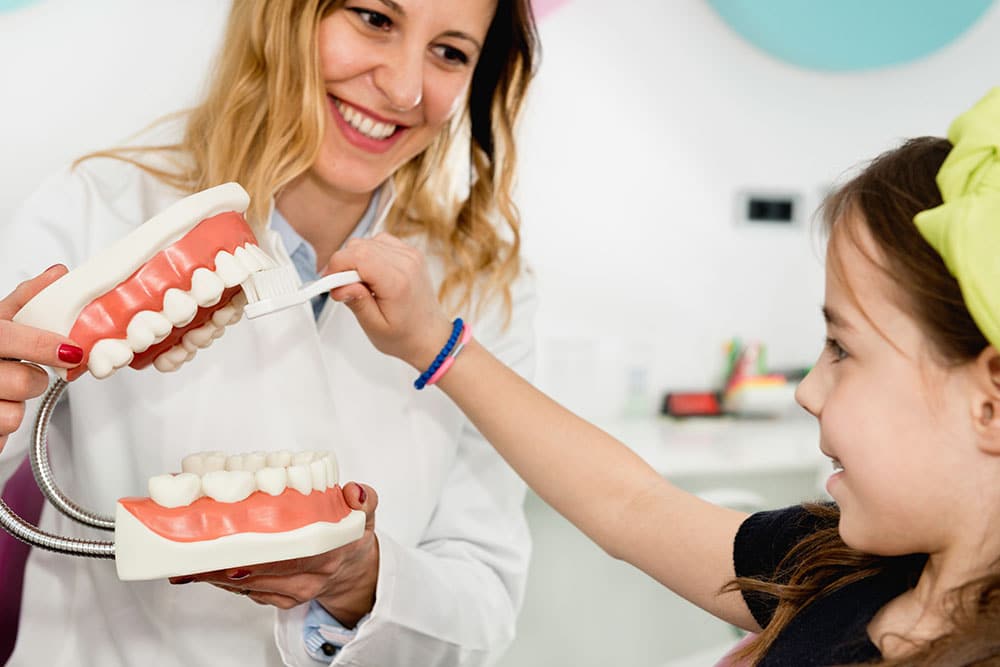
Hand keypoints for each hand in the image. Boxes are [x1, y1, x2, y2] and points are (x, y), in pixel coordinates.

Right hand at [0, 265, 83, 451]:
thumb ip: (26, 300)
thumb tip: (59, 274)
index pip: (7, 338)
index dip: (41, 346)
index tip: (71, 351)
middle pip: (24, 381)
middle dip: (35, 378)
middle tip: (28, 370)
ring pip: (15, 412)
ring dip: (19, 402)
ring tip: (5, 388)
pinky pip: (5, 431)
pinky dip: (7, 421)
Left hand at [170, 482, 379, 627]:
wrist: (354, 569)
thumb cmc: (351, 535)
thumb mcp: (366, 513)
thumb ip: (365, 499)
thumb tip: (354, 492)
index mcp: (330, 553)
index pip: (288, 552)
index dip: (255, 548)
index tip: (227, 539)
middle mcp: (309, 578)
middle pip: (257, 570)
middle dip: (219, 560)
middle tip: (187, 546)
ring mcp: (293, 592)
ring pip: (246, 583)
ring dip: (212, 570)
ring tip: (183, 555)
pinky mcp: (278, 600)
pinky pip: (245, 591)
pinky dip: (219, 578)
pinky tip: (199, 566)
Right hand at [325, 233, 452, 370]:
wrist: (429, 335)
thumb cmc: (405, 335)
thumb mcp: (375, 327)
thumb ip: (356, 302)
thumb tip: (339, 285)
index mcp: (397, 281)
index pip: (357, 256)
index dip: (336, 266)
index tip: (329, 282)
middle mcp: (406, 263)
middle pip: (359, 246)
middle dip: (343, 265)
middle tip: (344, 288)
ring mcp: (410, 255)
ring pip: (367, 241)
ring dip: (356, 260)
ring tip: (362, 284)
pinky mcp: (410, 253)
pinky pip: (379, 242)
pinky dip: (369, 255)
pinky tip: (372, 275)